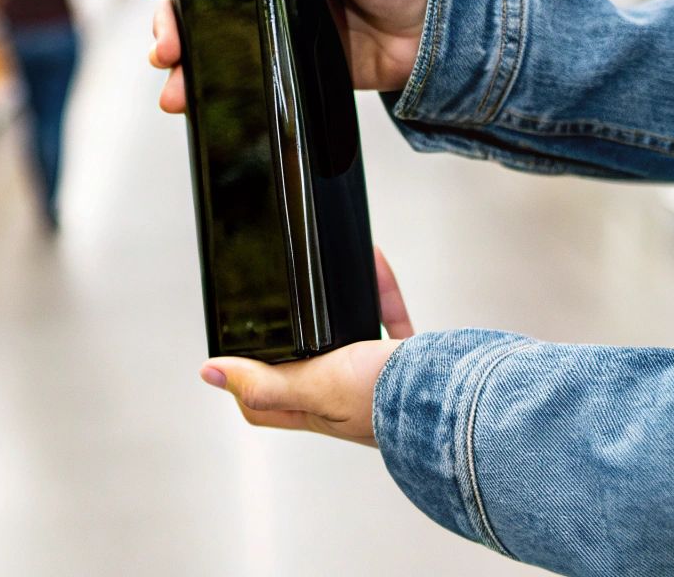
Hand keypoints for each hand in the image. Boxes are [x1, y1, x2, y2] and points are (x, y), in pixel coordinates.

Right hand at [138, 0, 429, 113]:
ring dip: (175, 52)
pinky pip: (227, 69)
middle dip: (167, 17)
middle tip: (165, 43)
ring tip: (170, 74)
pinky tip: (185, 99)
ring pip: (199, 31)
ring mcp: (262, 18)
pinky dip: (200, 84)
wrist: (431, 37)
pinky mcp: (274, 57)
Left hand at [199, 248, 414, 447]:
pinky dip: (380, 293)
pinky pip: (389, 320)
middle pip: (307, 364)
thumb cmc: (390, 402)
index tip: (232, 350)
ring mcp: (378, 380)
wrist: (461, 399)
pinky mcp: (410, 361)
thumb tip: (212, 373)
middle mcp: (346, 399)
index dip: (245, 378)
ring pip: (349, 337)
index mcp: (318, 409)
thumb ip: (266, 382)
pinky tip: (372, 265)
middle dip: (298, 331)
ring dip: (340, 306)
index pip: (264, 401)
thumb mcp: (317, 386)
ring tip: (326, 274)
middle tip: (281, 298)